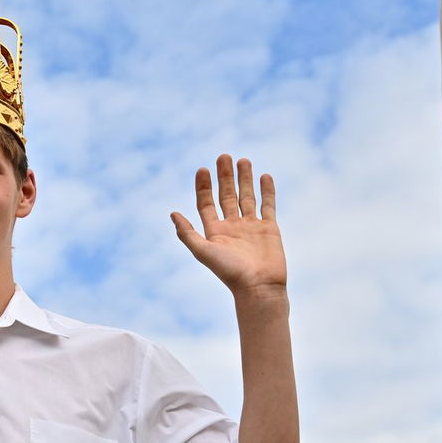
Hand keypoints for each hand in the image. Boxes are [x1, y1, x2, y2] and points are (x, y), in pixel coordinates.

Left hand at [170, 154, 286, 294]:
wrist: (258, 287)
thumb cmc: (229, 272)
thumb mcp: (202, 251)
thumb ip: (187, 233)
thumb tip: (172, 213)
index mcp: (214, 232)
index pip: (206, 204)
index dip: (203, 187)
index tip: (202, 169)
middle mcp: (231, 227)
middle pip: (226, 196)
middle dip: (225, 177)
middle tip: (224, 156)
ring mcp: (251, 227)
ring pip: (246, 197)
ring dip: (244, 179)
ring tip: (243, 160)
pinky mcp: (269, 229)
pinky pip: (268, 205)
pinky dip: (267, 191)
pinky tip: (264, 176)